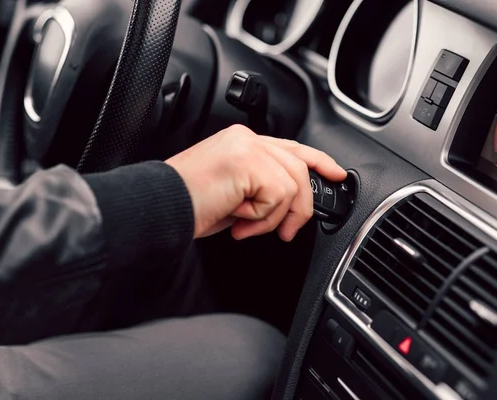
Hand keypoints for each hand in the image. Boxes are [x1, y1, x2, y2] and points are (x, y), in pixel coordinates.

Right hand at [165, 125, 346, 241]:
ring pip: (292, 185)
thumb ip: (262, 187)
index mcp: (244, 142)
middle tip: (285, 232)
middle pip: (300, 168)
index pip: (292, 147)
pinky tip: (238, 221)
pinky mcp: (247, 161)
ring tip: (245, 225)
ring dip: (272, 218)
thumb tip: (291, 205)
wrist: (160, 209)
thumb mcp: (235, 195)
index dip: (319, 160)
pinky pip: (278, 196)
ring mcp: (247, 147)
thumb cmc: (189, 206)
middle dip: (300, 208)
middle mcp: (247, 138)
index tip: (336, 174)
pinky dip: (261, 218)